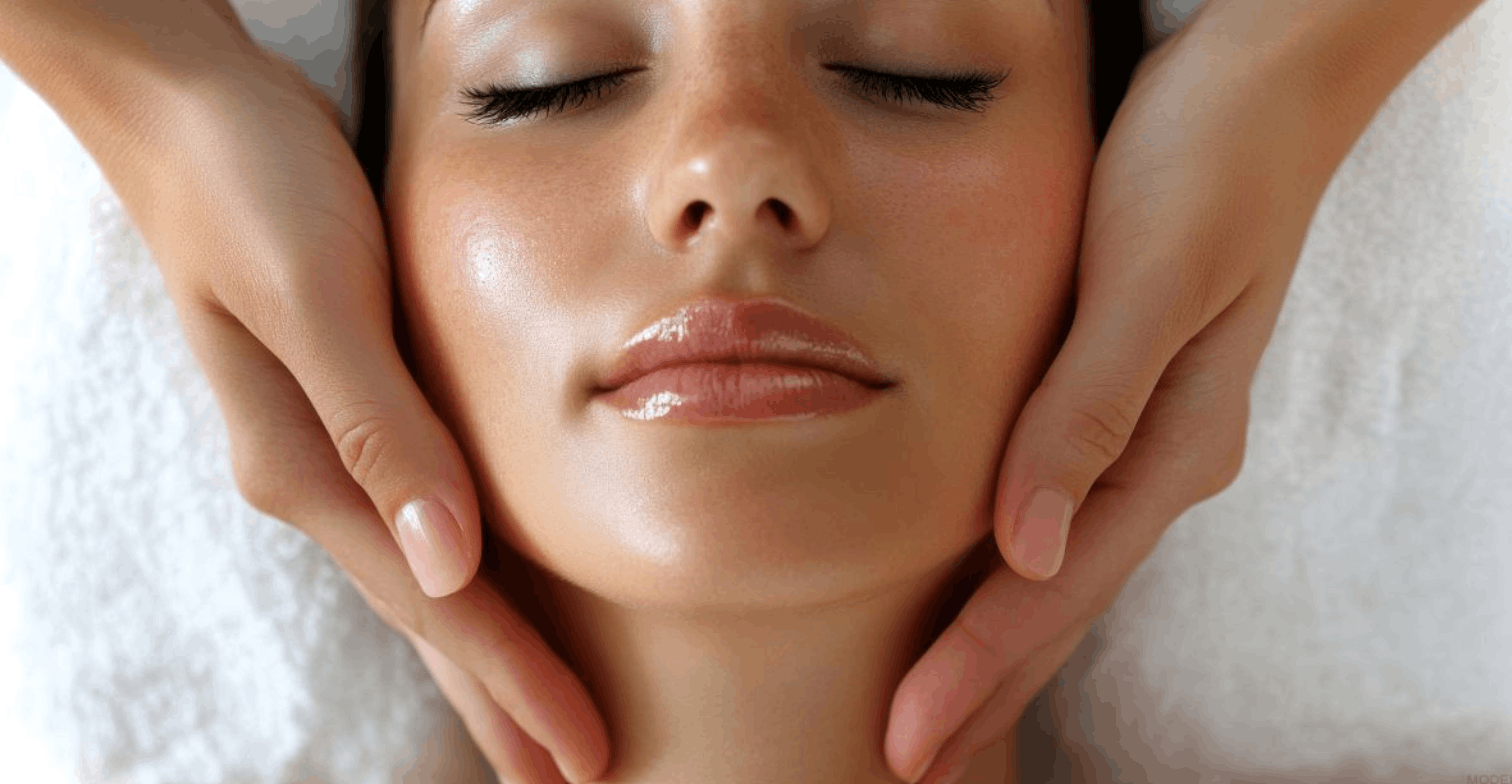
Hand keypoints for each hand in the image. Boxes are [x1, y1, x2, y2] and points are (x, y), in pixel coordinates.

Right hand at [12, 13, 610, 779]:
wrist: (187, 112)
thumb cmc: (255, 188)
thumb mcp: (316, 296)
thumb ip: (382, 430)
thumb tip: (447, 562)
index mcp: (312, 467)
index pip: (439, 602)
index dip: (514, 681)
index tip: (582, 754)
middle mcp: (316, 477)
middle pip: (430, 616)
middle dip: (502, 702)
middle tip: (571, 777)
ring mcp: (325, 451)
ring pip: (424, 581)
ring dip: (482, 659)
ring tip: (532, 727)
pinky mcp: (348, 409)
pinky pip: (417, 524)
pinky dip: (459, 582)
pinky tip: (480, 598)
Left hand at [881, 20, 1355, 783]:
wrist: (1263, 90)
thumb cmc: (1203, 167)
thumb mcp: (1147, 280)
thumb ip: (1088, 414)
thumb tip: (1028, 548)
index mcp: (1170, 449)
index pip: (1054, 588)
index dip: (976, 669)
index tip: (906, 741)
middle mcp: (1161, 462)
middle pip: (1060, 605)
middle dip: (982, 691)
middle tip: (907, 765)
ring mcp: (1147, 439)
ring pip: (1061, 574)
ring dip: (997, 653)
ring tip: (938, 718)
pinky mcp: (1121, 403)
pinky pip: (1060, 519)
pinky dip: (1011, 578)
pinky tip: (981, 595)